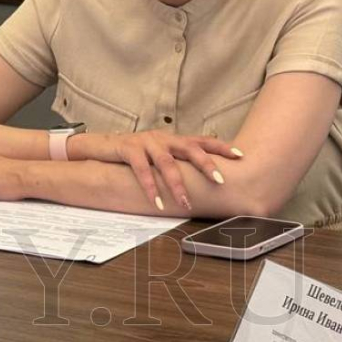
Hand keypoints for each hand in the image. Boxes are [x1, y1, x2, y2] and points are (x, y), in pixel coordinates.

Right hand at [71, 131, 241, 212]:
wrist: (100, 146)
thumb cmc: (133, 154)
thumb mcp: (158, 155)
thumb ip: (178, 162)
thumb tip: (204, 178)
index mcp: (173, 140)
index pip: (202, 140)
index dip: (221, 147)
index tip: (240, 156)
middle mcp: (162, 138)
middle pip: (190, 148)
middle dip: (206, 164)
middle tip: (219, 180)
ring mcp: (145, 142)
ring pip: (166, 163)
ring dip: (177, 184)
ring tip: (185, 203)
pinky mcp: (128, 149)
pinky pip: (141, 169)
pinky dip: (150, 187)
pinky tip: (157, 201)